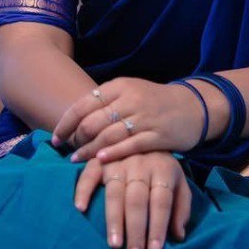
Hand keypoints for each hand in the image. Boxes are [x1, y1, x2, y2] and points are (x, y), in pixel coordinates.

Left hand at [51, 76, 217, 163]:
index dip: (66, 123)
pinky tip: (100, 161)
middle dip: (77, 139)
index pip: (84, 104)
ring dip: (89, 150)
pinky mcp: (157, 135)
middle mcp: (130, 99)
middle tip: (69, 151)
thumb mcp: (130, 92)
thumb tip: (75, 120)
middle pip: (93, 122)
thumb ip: (106, 103)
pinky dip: (112, 154)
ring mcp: (144, 117)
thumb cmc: (155, 102)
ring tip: (77, 160)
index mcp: (120, 86)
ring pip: (108, 135)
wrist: (193, 106)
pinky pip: (129, 146)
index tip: (55, 138)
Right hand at [72, 150, 190, 248]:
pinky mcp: (99, 160)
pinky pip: (89, 174)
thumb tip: (178, 236)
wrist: (143, 133)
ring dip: (114, 219)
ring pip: (114, 192)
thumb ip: (181, 207)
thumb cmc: (161, 168)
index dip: (158, 225)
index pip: (161, 200)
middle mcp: (140, 163)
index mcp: (163, 168)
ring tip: (114, 244)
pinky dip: (83, 190)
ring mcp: (118, 160)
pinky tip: (81, 208)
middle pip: (137, 199)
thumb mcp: (179, 182)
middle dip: (136, 229)